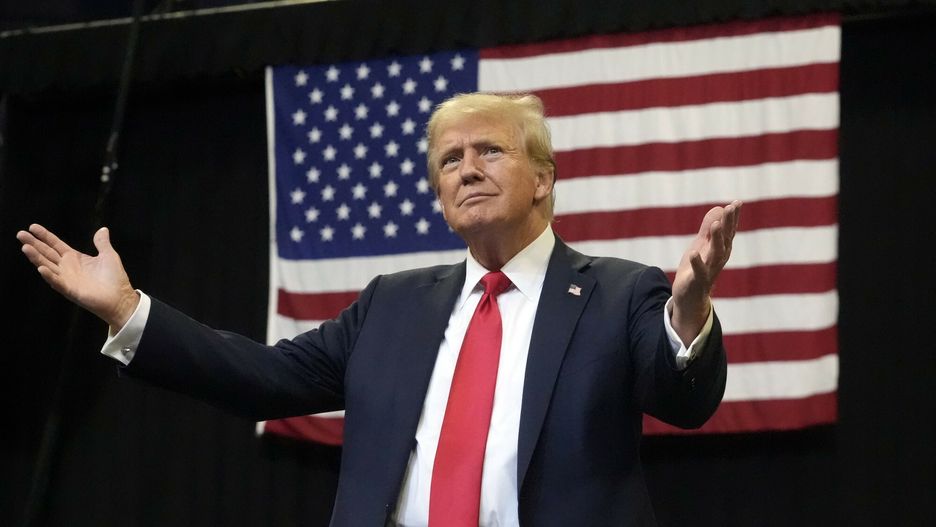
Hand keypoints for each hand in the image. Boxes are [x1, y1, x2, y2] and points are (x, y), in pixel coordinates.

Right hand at [17, 224, 138, 329]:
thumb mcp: (109, 255)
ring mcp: (67, 279)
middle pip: (46, 253)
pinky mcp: (70, 290)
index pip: (55, 244)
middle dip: (34, 244)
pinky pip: (57, 282)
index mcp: (74, 258)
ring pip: (47, 265)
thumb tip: (102, 229)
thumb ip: (102, 243)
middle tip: (20, 234)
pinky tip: (41, 268)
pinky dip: (49, 275)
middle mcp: (67, 268)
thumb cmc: (115, 278)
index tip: (32, 227)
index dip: (45, 236)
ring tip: (25, 247)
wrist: (121, 298)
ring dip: (36, 257)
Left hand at [670, 200, 741, 344]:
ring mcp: (710, 270)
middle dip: (728, 224)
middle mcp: (719, 259)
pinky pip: (699, 271)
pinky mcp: (698, 280)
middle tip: (730, 208)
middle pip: (726, 239)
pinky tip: (693, 253)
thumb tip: (719, 207)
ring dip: (717, 239)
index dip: (733, 217)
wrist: (690, 297)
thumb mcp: (702, 245)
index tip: (737, 202)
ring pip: (716, 254)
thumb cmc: (697, 268)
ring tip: (716, 225)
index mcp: (721, 249)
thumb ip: (709, 228)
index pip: (729, 231)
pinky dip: (696, 263)